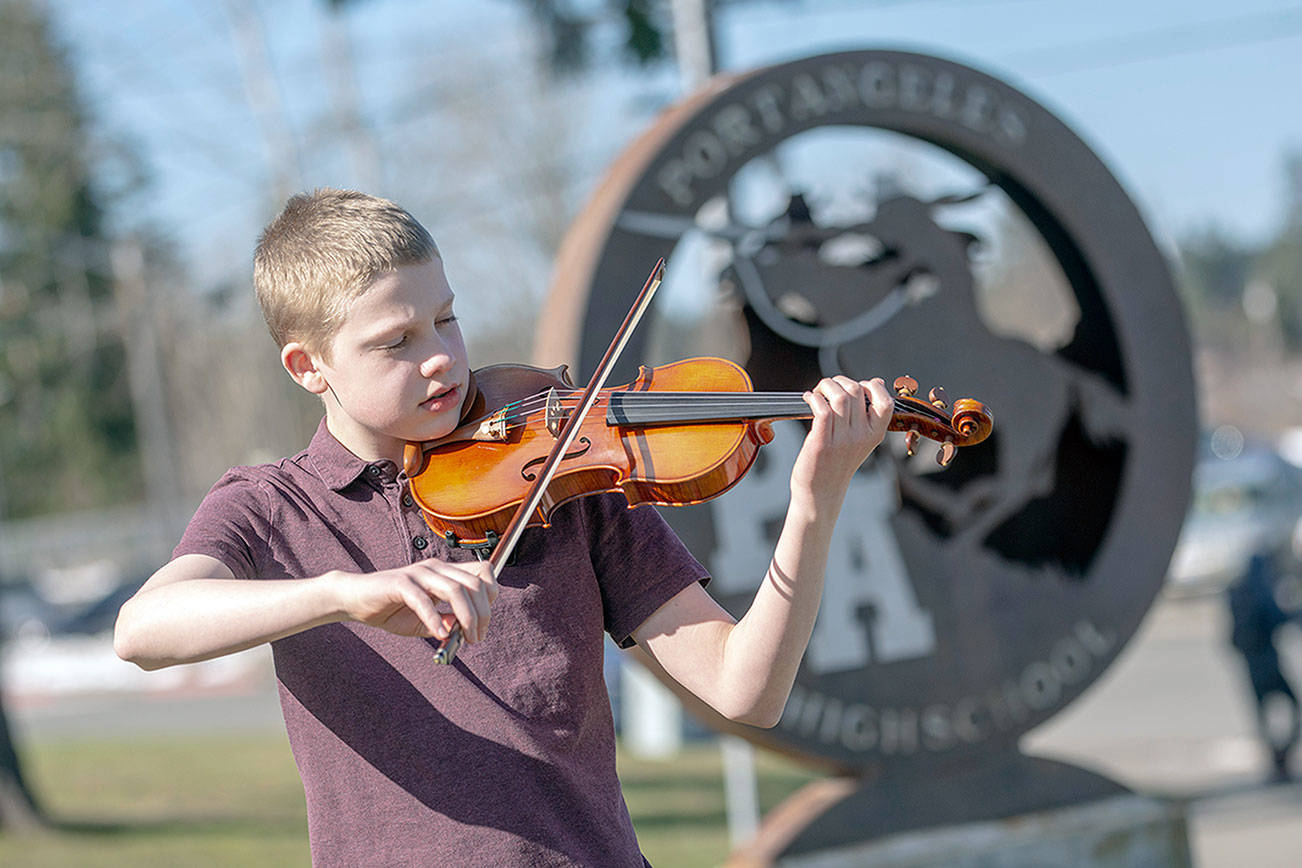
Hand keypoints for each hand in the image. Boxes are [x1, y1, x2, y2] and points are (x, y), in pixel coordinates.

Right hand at [330, 558, 498, 642]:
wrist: (354, 600)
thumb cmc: (391, 609)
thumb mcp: (426, 620)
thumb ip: (446, 622)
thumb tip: (463, 629)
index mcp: (445, 572)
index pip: (483, 574)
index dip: (491, 597)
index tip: (484, 622)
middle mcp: (435, 568)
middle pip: (475, 584)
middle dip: (482, 614)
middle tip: (476, 637)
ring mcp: (418, 574)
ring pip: (456, 590)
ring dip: (466, 617)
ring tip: (464, 638)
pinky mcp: (400, 584)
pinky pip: (423, 600)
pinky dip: (435, 619)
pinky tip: (439, 635)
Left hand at [790, 376, 893, 507]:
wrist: (821, 493)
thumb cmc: (837, 464)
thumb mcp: (861, 441)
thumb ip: (867, 415)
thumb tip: (877, 383)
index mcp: (874, 435)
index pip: (886, 402)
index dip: (872, 386)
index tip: (857, 386)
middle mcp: (861, 437)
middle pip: (857, 392)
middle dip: (840, 381)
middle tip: (828, 388)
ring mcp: (842, 441)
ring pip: (840, 397)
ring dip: (826, 386)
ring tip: (818, 392)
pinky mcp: (822, 443)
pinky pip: (822, 410)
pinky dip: (814, 398)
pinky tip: (809, 399)